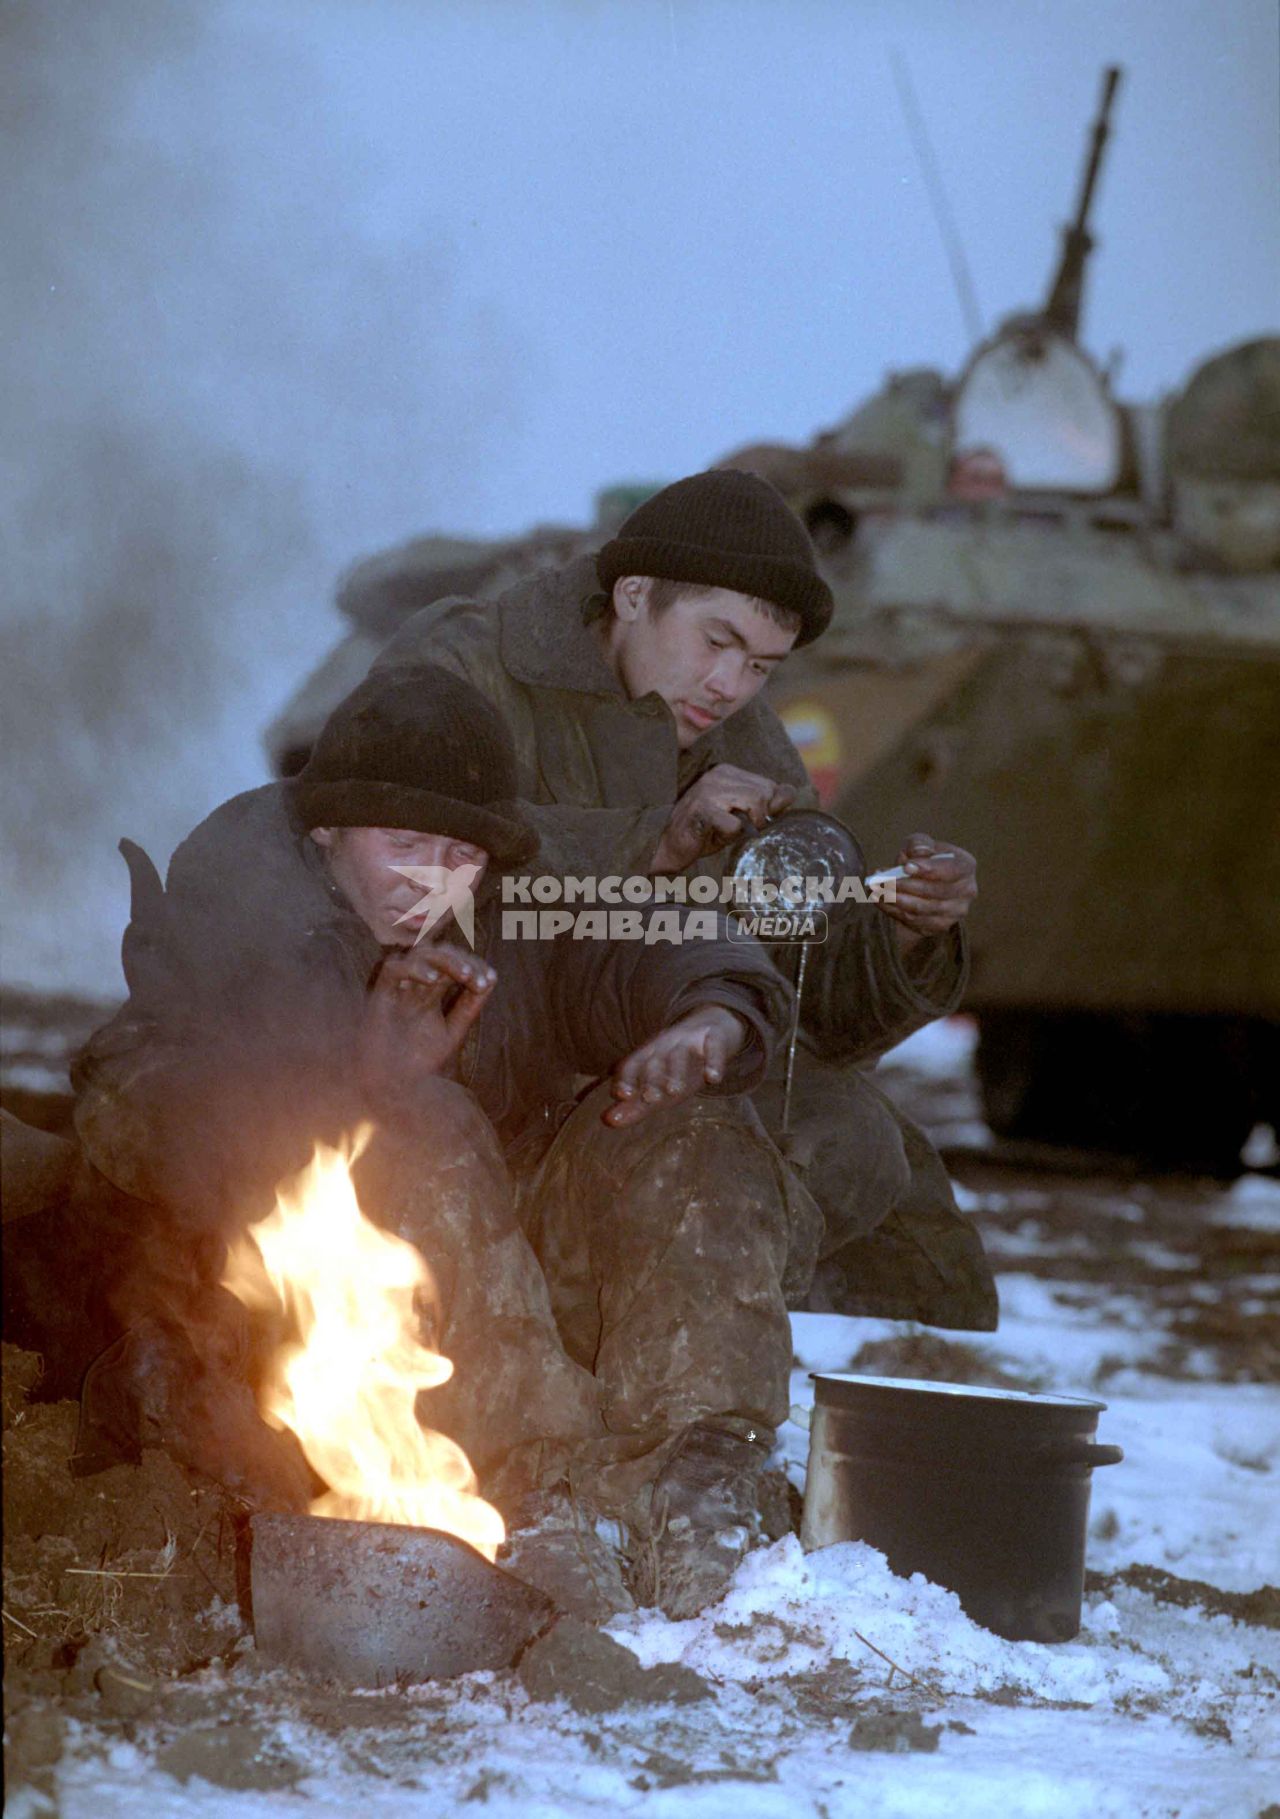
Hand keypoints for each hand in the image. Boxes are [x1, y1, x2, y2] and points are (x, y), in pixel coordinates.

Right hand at [358, 944, 496, 1104]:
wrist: (387, 1086)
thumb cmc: (415, 1061)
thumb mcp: (451, 1032)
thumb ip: (469, 1006)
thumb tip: (492, 977)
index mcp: (431, 993)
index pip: (454, 963)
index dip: (474, 965)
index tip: (490, 978)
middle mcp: (414, 986)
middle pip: (439, 953)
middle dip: (463, 960)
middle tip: (479, 978)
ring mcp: (397, 989)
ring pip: (419, 953)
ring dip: (446, 960)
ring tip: (465, 975)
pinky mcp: (379, 995)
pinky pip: (392, 968)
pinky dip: (413, 968)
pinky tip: (432, 980)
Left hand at [604, 1006, 748, 1127]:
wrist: (716, 1028)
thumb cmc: (681, 1065)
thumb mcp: (660, 1084)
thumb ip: (635, 1105)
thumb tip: (609, 1121)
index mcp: (649, 1056)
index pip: (632, 1065)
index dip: (626, 1079)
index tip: (621, 1095)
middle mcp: (666, 1046)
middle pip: (655, 1061)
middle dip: (651, 1079)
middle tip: (650, 1098)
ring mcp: (691, 1040)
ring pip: (680, 1054)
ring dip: (676, 1072)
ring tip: (674, 1090)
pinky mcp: (715, 1037)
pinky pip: (714, 1047)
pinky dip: (714, 1062)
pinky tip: (713, 1078)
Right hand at [650, 765, 796, 873]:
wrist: (669, 846)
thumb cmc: (705, 831)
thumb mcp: (740, 815)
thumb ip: (765, 804)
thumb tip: (789, 794)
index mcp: (728, 772)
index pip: (770, 786)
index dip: (766, 809)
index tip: (745, 819)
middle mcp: (718, 774)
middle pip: (765, 794)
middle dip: (757, 817)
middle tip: (735, 827)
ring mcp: (709, 789)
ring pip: (755, 804)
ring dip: (744, 826)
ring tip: (723, 829)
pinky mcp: (702, 808)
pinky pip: (736, 825)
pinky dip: (729, 836)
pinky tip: (712, 834)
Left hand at [877, 835, 977, 950]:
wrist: (919, 883)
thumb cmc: (921, 859)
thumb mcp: (919, 844)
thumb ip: (919, 844)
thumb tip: (919, 853)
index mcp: (966, 866)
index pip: (952, 869)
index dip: (930, 869)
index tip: (906, 867)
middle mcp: (967, 891)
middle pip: (936, 892)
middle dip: (905, 886)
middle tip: (881, 881)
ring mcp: (955, 912)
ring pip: (923, 909)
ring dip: (895, 899)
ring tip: (875, 889)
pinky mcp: (939, 926)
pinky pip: (914, 921)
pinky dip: (893, 910)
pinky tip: (879, 900)